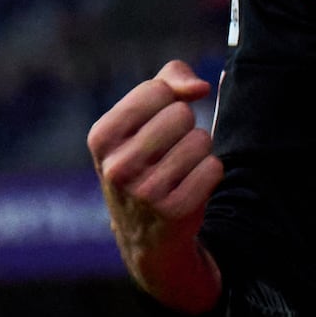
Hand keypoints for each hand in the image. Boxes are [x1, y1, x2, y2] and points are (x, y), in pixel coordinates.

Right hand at [88, 62, 225, 312]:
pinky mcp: (175, 211)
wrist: (146, 235)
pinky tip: (191, 187)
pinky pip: (214, 167)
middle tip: (170, 152)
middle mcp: (116, 166)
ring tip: (180, 170)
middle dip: (184, 128)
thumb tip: (200, 87)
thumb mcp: (140, 120)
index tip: (157, 123)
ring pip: (201, 140)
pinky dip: (210, 173)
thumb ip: (168, 82)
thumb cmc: (145, 161)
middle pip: (181, 114)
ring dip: (199, 151)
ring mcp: (145, 192)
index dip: (168, 101)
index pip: (156, 90)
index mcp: (101, 137)